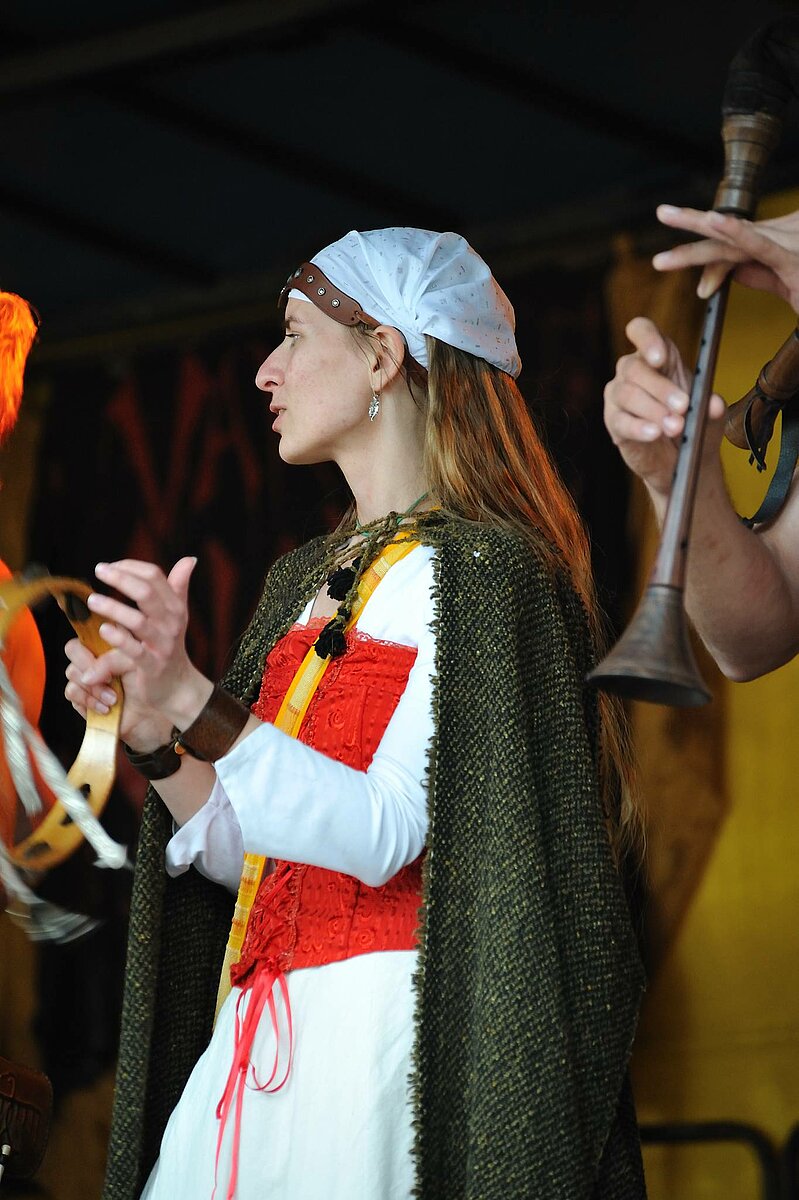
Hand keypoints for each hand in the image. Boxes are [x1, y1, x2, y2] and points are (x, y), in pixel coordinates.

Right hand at [64, 636, 171, 749]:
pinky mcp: (82, 695)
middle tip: (109, 677)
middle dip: (88, 664)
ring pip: (71, 672)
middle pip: (73, 648)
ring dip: (95, 688)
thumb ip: (112, 660)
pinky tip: (106, 707)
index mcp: (108, 641)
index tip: (99, 647)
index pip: (88, 628)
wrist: (153, 713)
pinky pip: (72, 692)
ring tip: (114, 698)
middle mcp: (94, 656)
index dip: (87, 632)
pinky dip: (90, 701)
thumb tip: (88, 674)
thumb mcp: (136, 664)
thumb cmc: (149, 684)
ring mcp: (87, 676)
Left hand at [77, 556, 209, 728]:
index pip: (155, 577)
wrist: (177, 686)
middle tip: (98, 571)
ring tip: (92, 600)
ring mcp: (162, 645)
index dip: (131, 567)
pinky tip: (104, 629)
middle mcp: (171, 623)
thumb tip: (190, 559)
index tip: (109, 566)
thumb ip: (179, 587)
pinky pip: (134, 651)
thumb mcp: (177, 616)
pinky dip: (118, 639)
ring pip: (138, 621)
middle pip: (147, 593)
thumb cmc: (170, 647)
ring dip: (113, 608)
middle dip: (120, 579)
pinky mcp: (151, 666)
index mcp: (175, 607)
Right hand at [604, 317, 725, 497]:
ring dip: (652, 410)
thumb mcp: (710, 416)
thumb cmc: (692, 427)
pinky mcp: (614, 422)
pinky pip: (620, 420)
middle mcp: (633, 372)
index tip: (659, 357)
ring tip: (675, 427)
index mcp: (658, 358)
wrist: (680, 461)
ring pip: (625, 393)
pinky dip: (639, 427)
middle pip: (634, 368)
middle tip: (683, 406)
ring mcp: (619, 396)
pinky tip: (654, 434)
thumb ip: (713, 408)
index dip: (646, 338)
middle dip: (660, 388)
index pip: (641, 331)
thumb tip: (714, 403)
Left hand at [653, 205, 798, 310]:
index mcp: (772, 245)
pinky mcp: (791, 255)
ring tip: (666, 214)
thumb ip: (760, 276)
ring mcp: (784, 242)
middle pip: (724, 233)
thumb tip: (729, 273)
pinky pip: (758, 242)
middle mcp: (775, 238)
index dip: (699, 257)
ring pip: (732, 234)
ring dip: (697, 226)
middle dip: (689, 224)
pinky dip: (736, 232)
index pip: (727, 247)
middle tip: (661, 211)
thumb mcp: (789, 284)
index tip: (667, 262)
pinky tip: (714, 222)